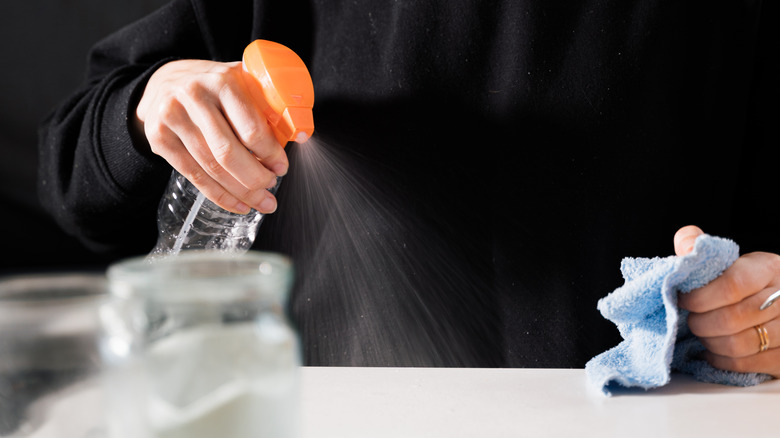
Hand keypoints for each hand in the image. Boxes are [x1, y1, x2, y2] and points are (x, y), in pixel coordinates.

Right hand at [136, 59, 287, 213]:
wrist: (164, 81)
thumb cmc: (215, 86)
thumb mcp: (243, 81)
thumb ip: (268, 104)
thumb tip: (300, 135)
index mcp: (223, 81)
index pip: (251, 129)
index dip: (270, 155)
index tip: (281, 168)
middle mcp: (194, 97)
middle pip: (228, 153)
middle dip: (255, 179)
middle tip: (271, 188)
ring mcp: (172, 118)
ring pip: (212, 168)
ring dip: (241, 192)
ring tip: (261, 203)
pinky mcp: (159, 138)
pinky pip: (194, 176)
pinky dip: (220, 196)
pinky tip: (239, 204)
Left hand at [675, 225, 779, 376]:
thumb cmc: (751, 285)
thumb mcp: (734, 263)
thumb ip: (704, 253)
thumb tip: (685, 238)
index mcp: (770, 269)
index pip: (732, 285)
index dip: (700, 296)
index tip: (683, 300)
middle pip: (731, 319)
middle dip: (700, 323)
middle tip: (691, 320)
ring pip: (737, 345)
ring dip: (709, 342)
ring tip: (704, 334)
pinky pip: (744, 364)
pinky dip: (720, 360)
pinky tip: (713, 351)